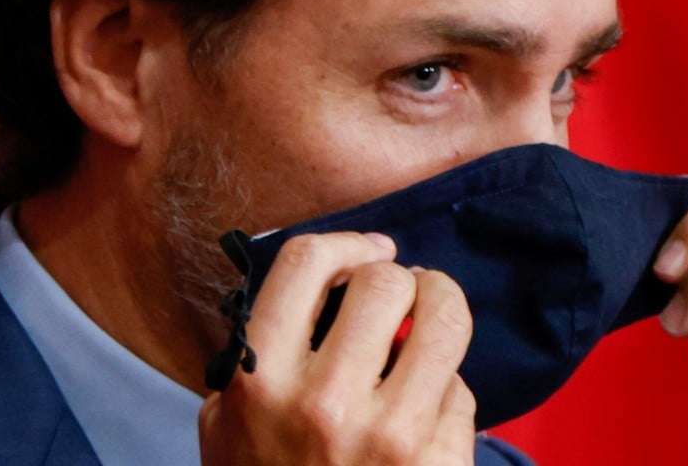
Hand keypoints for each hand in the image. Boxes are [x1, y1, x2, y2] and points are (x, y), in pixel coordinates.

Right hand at [199, 232, 476, 464]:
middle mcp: (324, 401)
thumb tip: (319, 296)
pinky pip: (462, 391)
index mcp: (260, 381)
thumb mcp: (225, 427)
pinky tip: (428, 407)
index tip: (367, 251)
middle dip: (400, 278)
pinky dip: (449, 390)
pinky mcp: (438, 465)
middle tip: (402, 295)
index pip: (306, 262)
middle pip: (385, 281)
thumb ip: (254, 357)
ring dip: (442, 308)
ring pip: (444, 320)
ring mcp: (388, 436)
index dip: (346, 242)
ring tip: (432, 320)